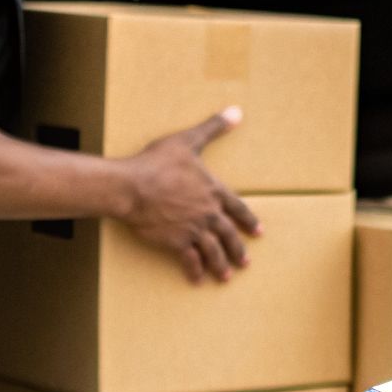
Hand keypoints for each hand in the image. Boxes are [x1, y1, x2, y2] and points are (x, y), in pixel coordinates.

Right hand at [118, 107, 260, 282]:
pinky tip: (198, 280)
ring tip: (226, 277)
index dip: (249, 220)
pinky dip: (195, 271)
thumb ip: (213, 128)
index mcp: (212, 191)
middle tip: (245, 262)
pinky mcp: (177, 242)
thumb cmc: (157, 162)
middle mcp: (208, 213)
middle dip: (238, 250)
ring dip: (221, 265)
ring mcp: (194, 229)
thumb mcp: (188, 140)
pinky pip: (191, 260)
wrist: (133, 186)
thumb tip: (236, 111)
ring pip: (214, 252)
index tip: (258, 231)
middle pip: (229, 235)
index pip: (238, 208)